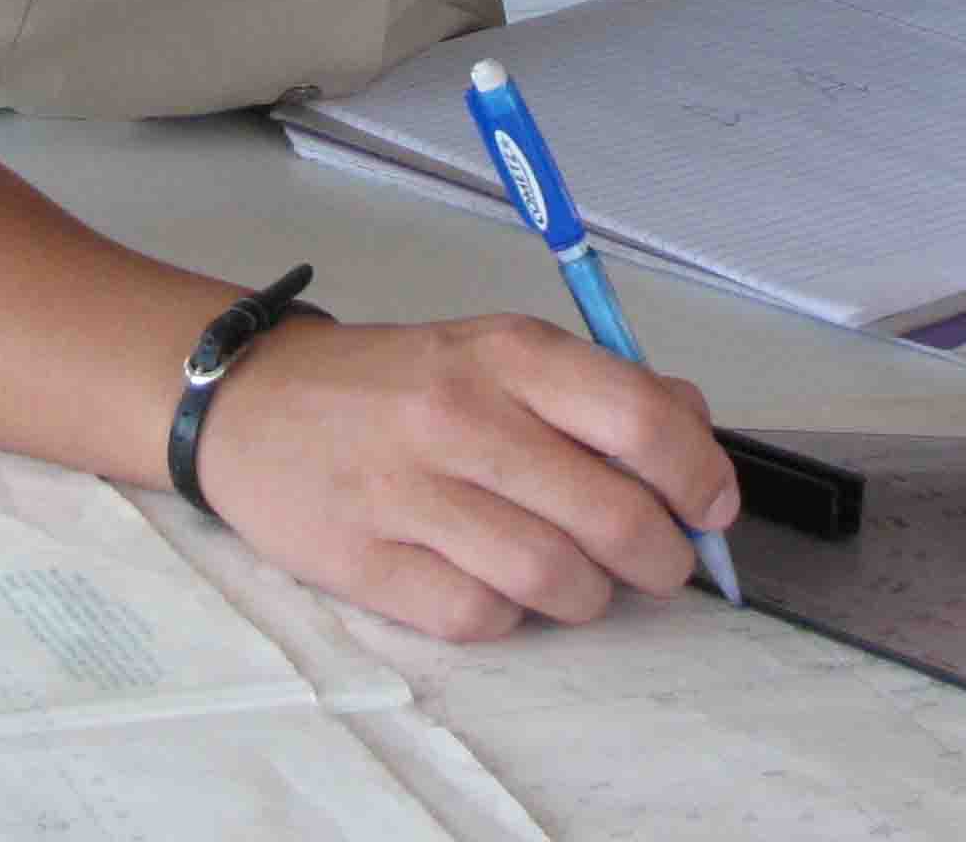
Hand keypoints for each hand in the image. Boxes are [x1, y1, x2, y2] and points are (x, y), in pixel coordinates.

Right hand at [194, 313, 742, 641]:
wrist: (253, 404)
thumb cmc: (394, 383)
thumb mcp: (498, 349)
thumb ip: (600, 385)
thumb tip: (694, 430)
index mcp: (508, 353)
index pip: (641, 418)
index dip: (698, 475)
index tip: (713, 506)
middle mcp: (462, 415)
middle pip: (610, 513)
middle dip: (660, 556)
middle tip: (661, 564)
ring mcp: (410, 491)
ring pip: (553, 577)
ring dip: (590, 596)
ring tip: (583, 583)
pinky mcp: (367, 562)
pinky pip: (479, 615)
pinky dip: (510, 615)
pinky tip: (501, 586)